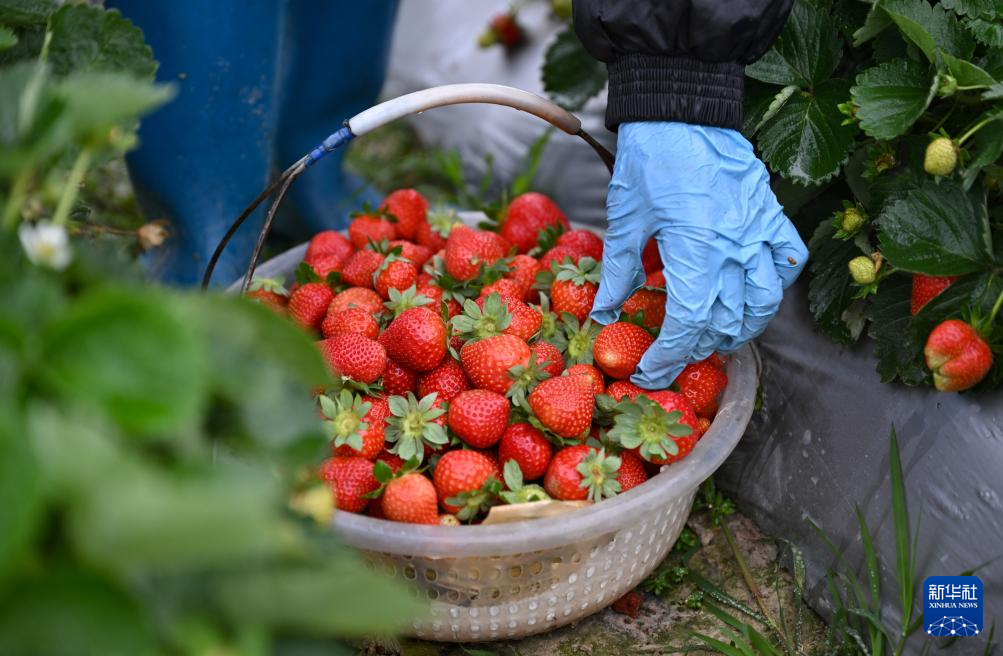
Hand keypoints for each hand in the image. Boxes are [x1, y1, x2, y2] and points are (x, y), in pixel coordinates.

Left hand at [590, 122, 807, 388]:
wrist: (683, 107)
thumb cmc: (649, 158)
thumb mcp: (625, 217)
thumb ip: (619, 269)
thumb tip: (604, 311)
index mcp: (695, 251)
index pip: (688, 324)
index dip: (668, 356)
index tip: (648, 371)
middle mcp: (735, 247)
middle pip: (726, 320)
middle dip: (697, 348)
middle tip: (673, 357)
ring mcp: (759, 231)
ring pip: (764, 301)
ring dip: (742, 328)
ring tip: (718, 339)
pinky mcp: (771, 214)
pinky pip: (787, 260)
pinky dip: (774, 284)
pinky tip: (755, 294)